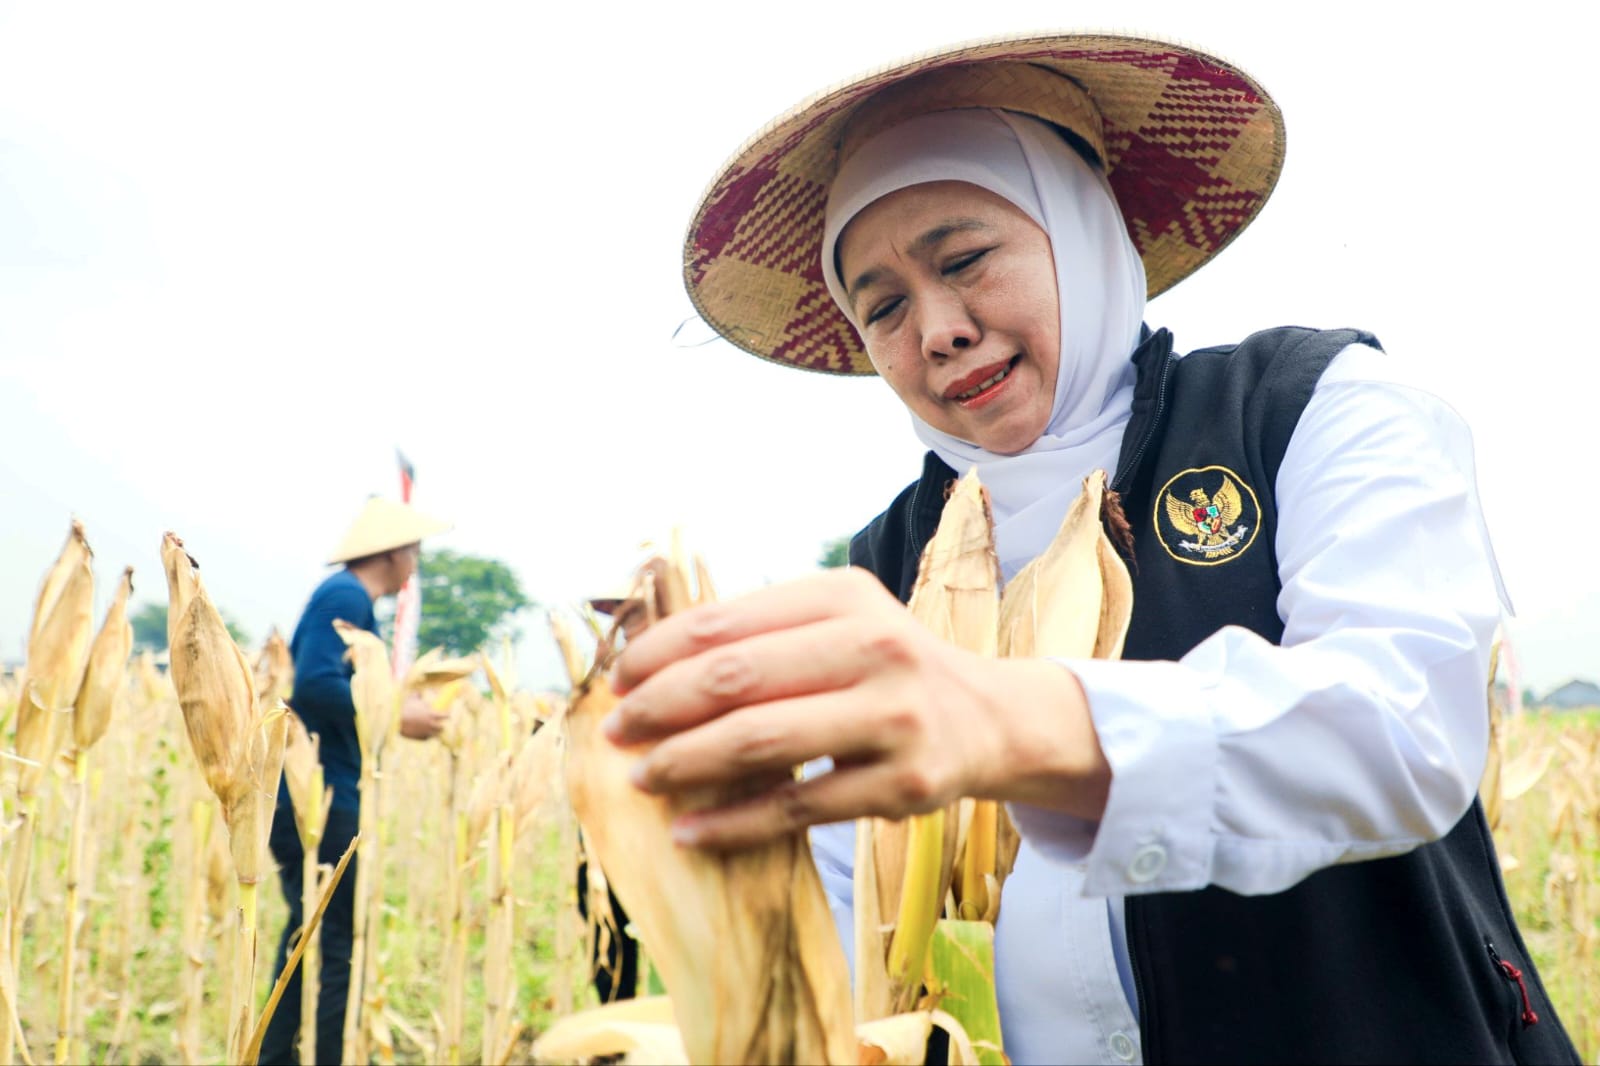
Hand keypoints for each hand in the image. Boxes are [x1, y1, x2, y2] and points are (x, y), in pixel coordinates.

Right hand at [399, 692, 449, 739]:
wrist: (396, 721)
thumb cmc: (405, 709)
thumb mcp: (412, 699)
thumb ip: (417, 695)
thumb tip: (419, 693)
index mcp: (432, 715)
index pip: (445, 716)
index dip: (447, 715)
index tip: (447, 715)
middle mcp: (431, 725)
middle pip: (441, 728)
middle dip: (441, 726)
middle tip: (440, 725)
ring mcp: (426, 732)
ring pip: (434, 735)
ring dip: (434, 733)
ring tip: (433, 731)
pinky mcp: (420, 738)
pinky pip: (425, 738)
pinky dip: (426, 736)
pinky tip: (425, 734)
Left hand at [605, 567, 1109, 849]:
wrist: (985, 719)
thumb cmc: (883, 666)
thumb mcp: (837, 621)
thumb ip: (759, 631)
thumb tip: (646, 663)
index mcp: (845, 596)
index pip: (727, 622)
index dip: (659, 654)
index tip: (619, 683)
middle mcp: (876, 647)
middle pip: (737, 678)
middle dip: (660, 707)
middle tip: (617, 733)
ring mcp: (894, 717)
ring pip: (761, 742)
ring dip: (685, 763)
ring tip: (641, 779)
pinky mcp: (901, 785)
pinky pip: (795, 808)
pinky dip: (732, 823)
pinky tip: (688, 831)